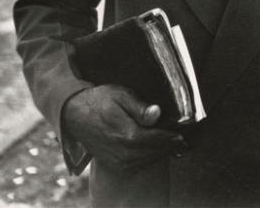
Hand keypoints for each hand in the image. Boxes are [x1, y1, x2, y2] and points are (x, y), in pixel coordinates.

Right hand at [62, 85, 186, 170]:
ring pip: (147, 160)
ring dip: (162, 153)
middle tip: (184, 139)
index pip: (157, 139)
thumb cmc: (100, 100)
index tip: (184, 132)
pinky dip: (149, 158)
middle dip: (170, 146)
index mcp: (126, 134)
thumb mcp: (121, 95)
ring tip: (175, 144)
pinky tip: (157, 150)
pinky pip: (136, 164)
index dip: (172, 136)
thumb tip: (157, 114)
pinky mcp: (113, 164)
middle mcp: (122, 151)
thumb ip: (140, 107)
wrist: (74, 113)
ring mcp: (116, 160)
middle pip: (154, 152)